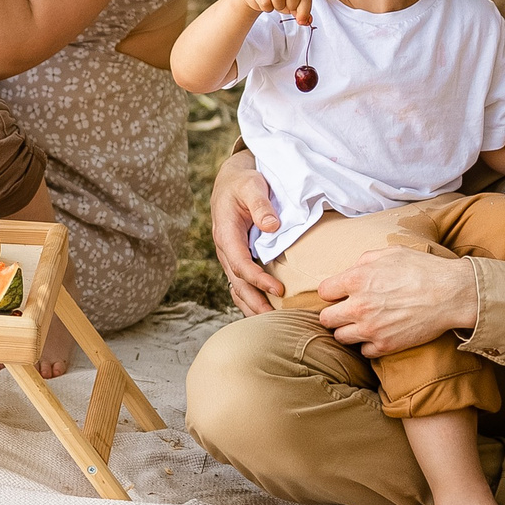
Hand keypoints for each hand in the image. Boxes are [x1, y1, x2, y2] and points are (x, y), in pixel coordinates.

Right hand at [211, 150, 283, 313]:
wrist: (231, 180)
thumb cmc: (244, 182)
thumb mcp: (252, 186)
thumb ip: (261, 205)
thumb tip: (272, 227)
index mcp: (226, 233)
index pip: (240, 263)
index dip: (258, 279)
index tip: (279, 290)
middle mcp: (224, 247)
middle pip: (236, 282)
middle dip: (253, 302)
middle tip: (273, 320)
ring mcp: (229, 254)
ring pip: (236, 286)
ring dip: (250, 304)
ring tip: (268, 323)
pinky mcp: (236, 257)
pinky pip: (240, 281)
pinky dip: (249, 297)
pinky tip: (261, 309)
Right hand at [241, 0, 314, 25]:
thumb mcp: (294, 3)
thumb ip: (302, 12)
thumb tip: (306, 21)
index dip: (304, 9)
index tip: (300, 20)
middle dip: (290, 6)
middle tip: (286, 8)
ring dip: (278, 7)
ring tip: (276, 4)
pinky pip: (265, 1)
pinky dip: (266, 8)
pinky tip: (266, 3)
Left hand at [316, 246, 478, 355]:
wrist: (452, 294)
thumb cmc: (423, 269)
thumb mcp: (391, 253)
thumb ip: (363, 261)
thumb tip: (350, 271)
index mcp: (356, 280)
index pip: (324, 292)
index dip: (333, 292)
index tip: (342, 293)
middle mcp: (358, 306)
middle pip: (326, 318)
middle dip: (335, 314)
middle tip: (349, 311)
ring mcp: (370, 329)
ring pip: (340, 337)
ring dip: (349, 331)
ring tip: (363, 324)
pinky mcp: (385, 346)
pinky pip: (363, 351)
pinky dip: (368, 345)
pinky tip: (379, 334)